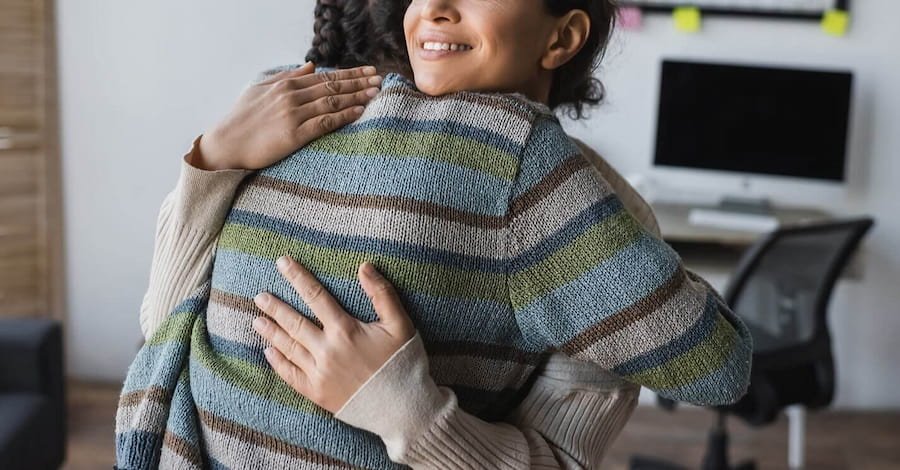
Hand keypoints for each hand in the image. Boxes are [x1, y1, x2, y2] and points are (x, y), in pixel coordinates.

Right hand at [193, 63, 382, 170]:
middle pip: (333, 86)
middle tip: (380, 80)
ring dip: (356, 97)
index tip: (369, 72)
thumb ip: (288, 76)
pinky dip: (343, 116)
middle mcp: (291, 96)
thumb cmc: (242, 118)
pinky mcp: (293, 135)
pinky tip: (358, 112)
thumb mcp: (261, 89)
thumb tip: (311, 65)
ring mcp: (292, 115)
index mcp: (285, 85)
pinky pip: (324, 123)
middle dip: (359, 82)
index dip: (350, 74)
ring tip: (375, 94)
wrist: (226, 144)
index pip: (325, 77)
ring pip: (331, 102)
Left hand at [251, 256, 416, 413]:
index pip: (316, 296)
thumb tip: (364, 266)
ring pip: (289, 348)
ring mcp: (319, 373)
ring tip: (256, 320)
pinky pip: (291, 376)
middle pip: (295, 322)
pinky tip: (268, 352)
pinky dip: (278, 363)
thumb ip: (382, 293)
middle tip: (259, 296)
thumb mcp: (401, 324)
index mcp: (345, 330)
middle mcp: (327, 350)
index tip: (282, 263)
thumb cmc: (403, 362)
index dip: (298, 277)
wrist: (402, 408)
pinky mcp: (317, 393)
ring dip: (271, 332)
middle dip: (275, 307)